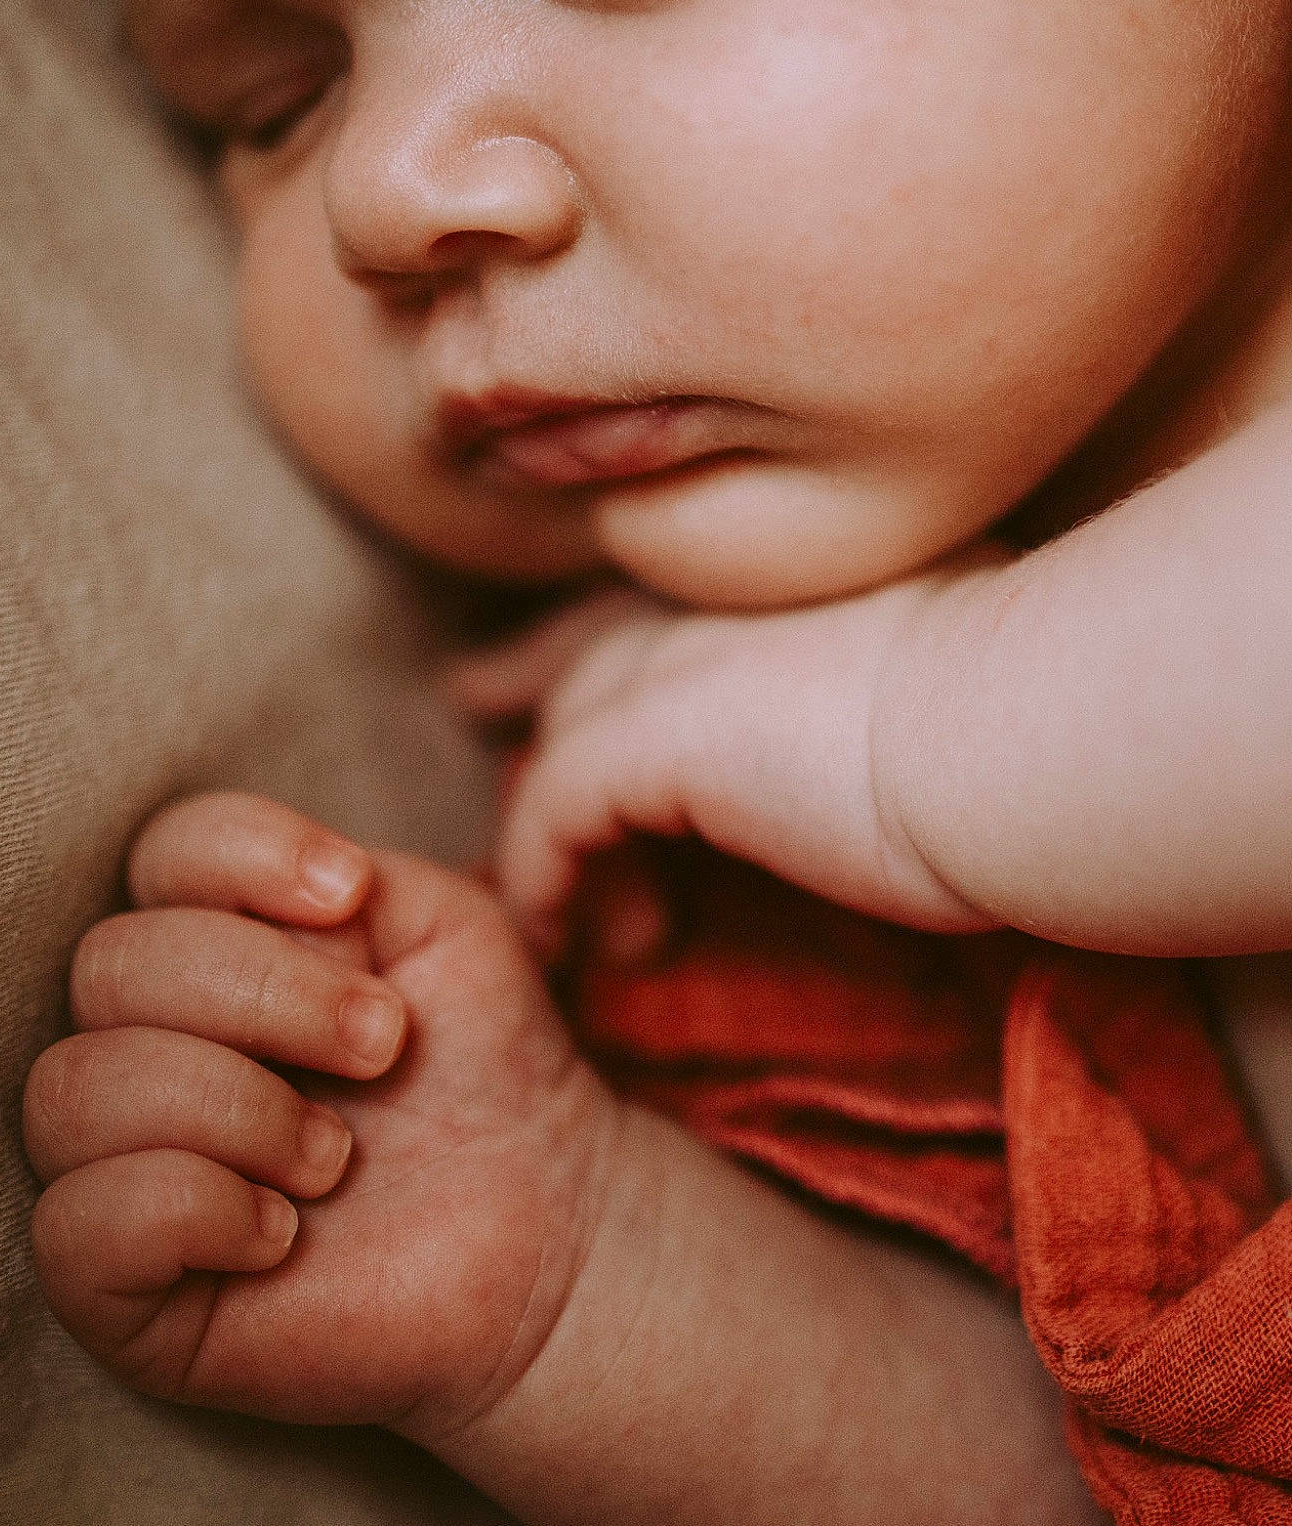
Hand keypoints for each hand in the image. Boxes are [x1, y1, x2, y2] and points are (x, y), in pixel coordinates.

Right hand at [24, 792, 623, 1435]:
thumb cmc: (487, 1077)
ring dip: (234, 1107)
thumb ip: (358, 885)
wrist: (545, 1233)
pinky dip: (188, 1208)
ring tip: (335, 1155)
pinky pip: (73, 1226)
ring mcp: (118, 1169)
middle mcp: (143, 1045)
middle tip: (382, 1046)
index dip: (243, 853)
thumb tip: (271, 915)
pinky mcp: (118, 1295)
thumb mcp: (449, 935)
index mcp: (215, 946)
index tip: (353, 892)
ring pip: (72, 1090)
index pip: (164, 856)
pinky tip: (279, 1231)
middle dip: (265, 994)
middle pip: (110, 965)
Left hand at [473, 567, 1001, 959]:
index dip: (619, 626)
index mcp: (808, 583)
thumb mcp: (975, 681)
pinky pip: (557, 811)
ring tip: (574, 917)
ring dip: (560, 821)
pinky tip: (566, 942)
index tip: (563, 653)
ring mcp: (690, 661)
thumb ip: (913, 685)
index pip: (681, 596)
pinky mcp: (658, 738)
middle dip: (537, 679)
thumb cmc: (1045, 721)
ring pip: (573, 729)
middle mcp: (734, 604)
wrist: (1034, 729)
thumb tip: (922, 734)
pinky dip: (548, 877)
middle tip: (478, 704)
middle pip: (598, 646)